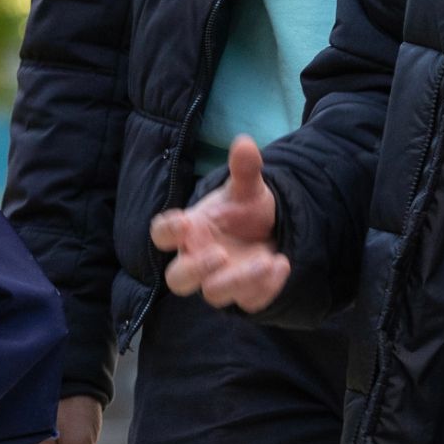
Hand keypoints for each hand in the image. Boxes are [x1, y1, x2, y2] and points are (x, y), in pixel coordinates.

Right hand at [150, 135, 289, 312]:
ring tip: (264, 259)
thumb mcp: (247, 188)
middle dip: (196, 270)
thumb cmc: (244, 211)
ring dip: (237, 280)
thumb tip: (244, 142)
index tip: (184, 222)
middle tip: (220, 254)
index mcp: (190, 231)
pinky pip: (250, 301)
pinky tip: (281, 264)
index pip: (162, 235)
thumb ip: (244, 169)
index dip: (167, 232)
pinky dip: (266, 287)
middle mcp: (198, 260)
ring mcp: (220, 281)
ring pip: (213, 294)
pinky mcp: (246, 295)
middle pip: (178, 279)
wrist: (272, 232)